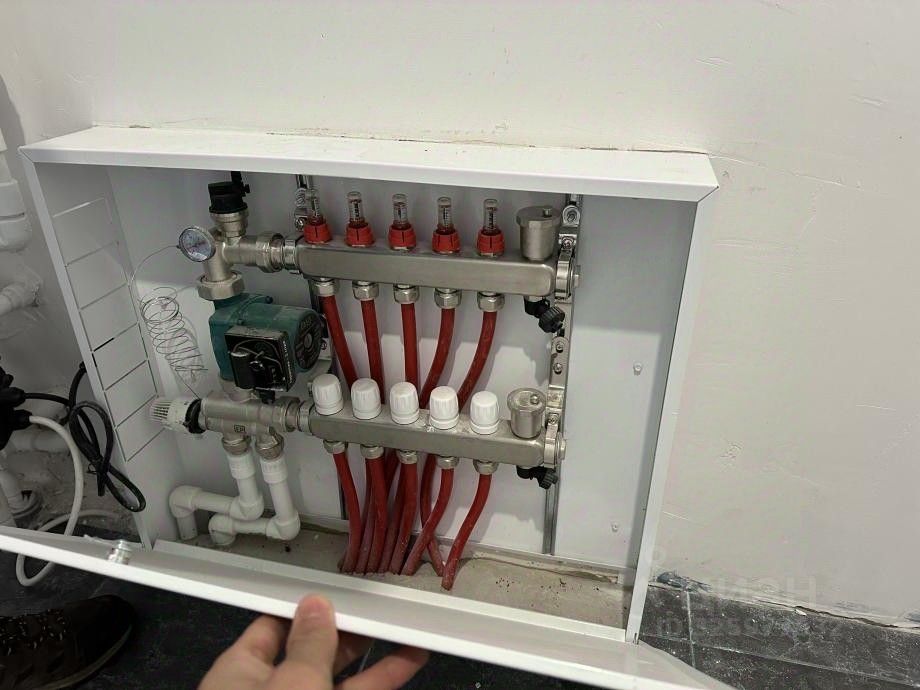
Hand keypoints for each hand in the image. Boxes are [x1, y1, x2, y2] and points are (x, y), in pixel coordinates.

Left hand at [200, 595, 428, 689]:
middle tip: (382, 609)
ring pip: (339, 681)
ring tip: (409, 635)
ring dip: (375, 659)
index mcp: (240, 674)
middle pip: (310, 653)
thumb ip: (311, 643)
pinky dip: (380, 682)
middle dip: (348, 631)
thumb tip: (316, 605)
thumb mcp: (294, 683)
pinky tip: (406, 665)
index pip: (273, 627)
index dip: (308, 608)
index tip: (342, 591)